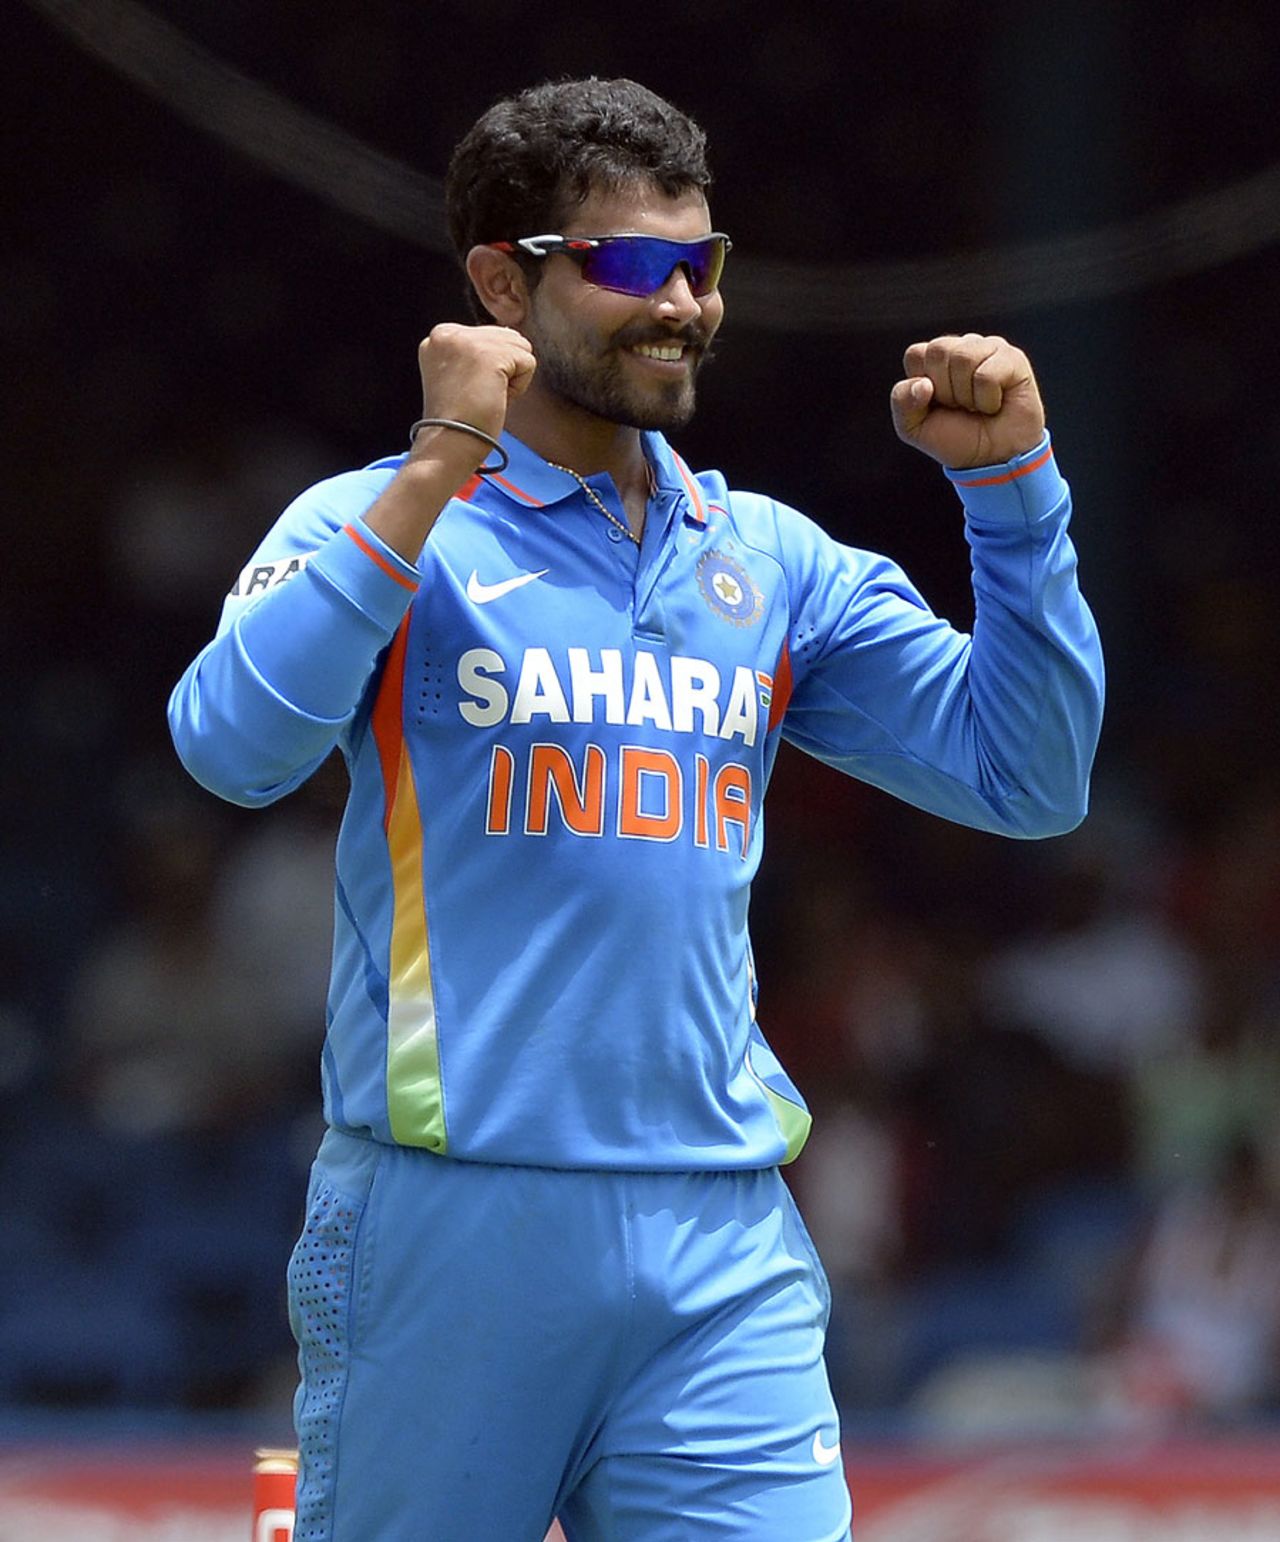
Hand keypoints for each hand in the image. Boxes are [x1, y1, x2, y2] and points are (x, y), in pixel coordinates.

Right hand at [413, 323, 536, 460]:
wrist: (449, 443)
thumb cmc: (459, 420)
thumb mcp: (460, 372)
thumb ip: (478, 351)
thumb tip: (514, 337)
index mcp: (439, 335)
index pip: (490, 335)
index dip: (490, 367)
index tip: (467, 389)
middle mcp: (449, 332)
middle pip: (508, 336)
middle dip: (503, 369)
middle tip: (478, 394)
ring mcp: (469, 340)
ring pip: (521, 347)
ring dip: (511, 377)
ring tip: (485, 395)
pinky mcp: (490, 354)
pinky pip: (528, 363)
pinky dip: (519, 387)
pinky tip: (494, 398)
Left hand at [890, 334, 1044, 468]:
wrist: (993, 459)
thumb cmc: (957, 438)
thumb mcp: (913, 428)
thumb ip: (901, 402)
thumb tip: (922, 383)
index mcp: (934, 359)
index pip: (916, 354)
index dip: (921, 386)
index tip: (936, 404)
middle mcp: (961, 347)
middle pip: (938, 351)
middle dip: (945, 390)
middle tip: (960, 407)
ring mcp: (988, 349)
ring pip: (963, 358)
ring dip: (967, 396)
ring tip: (977, 406)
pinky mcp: (1013, 358)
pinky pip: (988, 374)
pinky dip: (988, 400)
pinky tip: (995, 404)